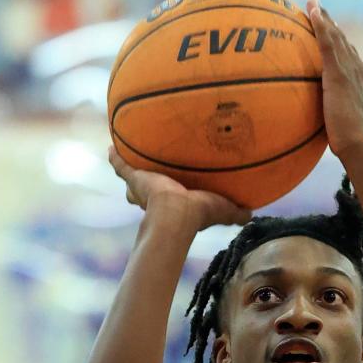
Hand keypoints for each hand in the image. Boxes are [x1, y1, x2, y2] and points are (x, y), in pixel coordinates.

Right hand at [108, 147, 251, 230]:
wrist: (176, 213)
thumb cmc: (198, 213)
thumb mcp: (221, 210)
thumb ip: (234, 212)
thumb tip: (251, 215)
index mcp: (173, 202)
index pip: (170, 197)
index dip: (170, 192)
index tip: (172, 188)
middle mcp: (155, 196)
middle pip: (146, 189)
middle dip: (146, 182)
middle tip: (150, 170)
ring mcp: (142, 187)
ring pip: (133, 177)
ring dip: (132, 168)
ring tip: (129, 152)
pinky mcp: (134, 178)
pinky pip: (121, 165)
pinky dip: (116, 158)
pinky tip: (111, 148)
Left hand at [306, 0, 362, 161]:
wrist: (362, 147)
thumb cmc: (353, 148)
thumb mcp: (344, 130)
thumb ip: (335, 122)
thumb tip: (322, 132)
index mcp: (362, 82)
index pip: (349, 57)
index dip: (339, 42)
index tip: (329, 31)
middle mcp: (360, 70)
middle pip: (344, 41)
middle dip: (331, 24)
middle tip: (318, 7)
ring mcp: (351, 70)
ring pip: (336, 36)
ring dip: (324, 17)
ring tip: (312, 2)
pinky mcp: (339, 73)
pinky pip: (327, 41)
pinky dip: (320, 23)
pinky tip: (311, 9)